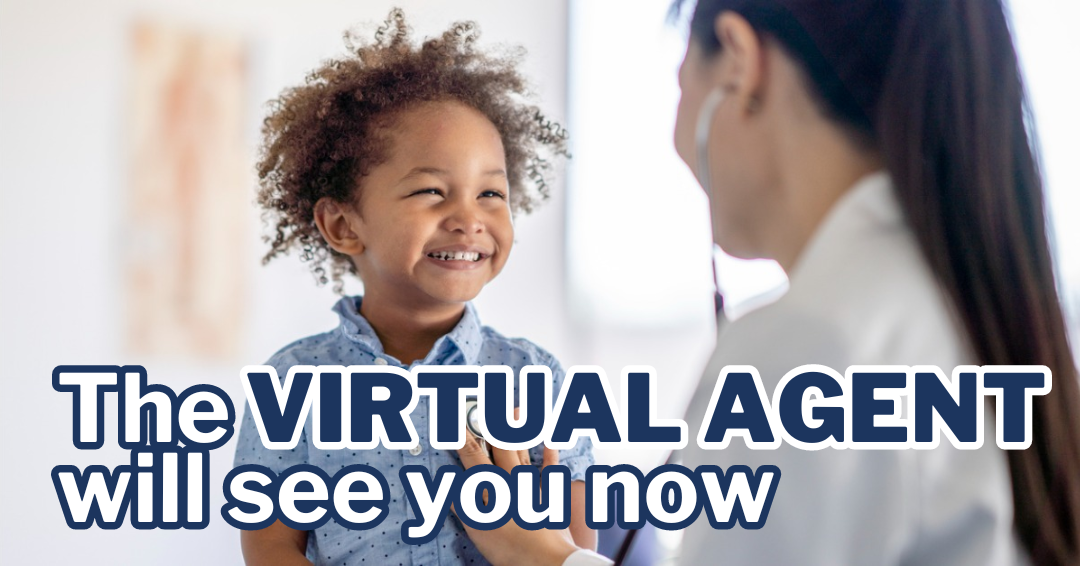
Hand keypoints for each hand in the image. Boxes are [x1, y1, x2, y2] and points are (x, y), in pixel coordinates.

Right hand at [455, 412, 579, 565]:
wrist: (545, 559)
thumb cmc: (509, 546)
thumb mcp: (477, 529)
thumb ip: (463, 504)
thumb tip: (449, 486)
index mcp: (491, 488)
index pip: (472, 457)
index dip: (462, 438)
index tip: (455, 422)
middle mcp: (511, 480)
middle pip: (500, 446)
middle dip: (492, 424)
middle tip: (490, 402)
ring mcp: (532, 485)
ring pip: (523, 451)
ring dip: (519, 430)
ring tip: (517, 409)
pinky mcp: (549, 494)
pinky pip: (550, 468)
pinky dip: (551, 453)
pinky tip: (551, 440)